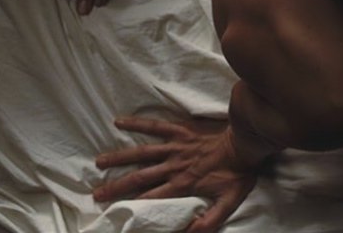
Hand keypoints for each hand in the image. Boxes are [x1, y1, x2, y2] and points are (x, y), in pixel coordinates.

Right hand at [94, 115, 264, 232]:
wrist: (246, 143)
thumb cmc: (238, 174)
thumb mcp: (227, 204)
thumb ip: (208, 221)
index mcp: (182, 184)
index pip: (151, 198)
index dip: (132, 205)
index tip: (113, 211)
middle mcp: (173, 166)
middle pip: (139, 177)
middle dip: (117, 186)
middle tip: (96, 192)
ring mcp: (175, 147)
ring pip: (142, 153)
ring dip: (119, 157)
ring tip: (99, 161)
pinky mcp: (180, 131)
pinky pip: (156, 126)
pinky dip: (137, 124)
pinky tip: (120, 122)